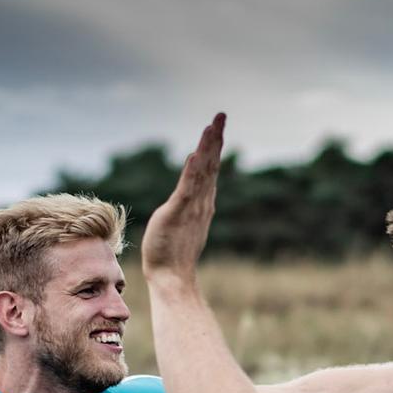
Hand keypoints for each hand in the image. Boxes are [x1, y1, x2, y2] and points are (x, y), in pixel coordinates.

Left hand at [141, 113, 225, 281]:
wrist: (172, 276)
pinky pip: (187, 189)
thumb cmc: (173, 253)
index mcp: (201, 202)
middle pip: (211, 165)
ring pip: (202, 172)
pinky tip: (194, 155)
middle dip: (215, 139)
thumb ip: (188, 207)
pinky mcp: (178, 213)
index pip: (209, 169)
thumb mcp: (183, 223)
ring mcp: (191, 207)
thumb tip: (190, 198)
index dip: (213, 147)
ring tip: (212, 126)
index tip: (217, 126)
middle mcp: (201, 202)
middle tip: (221, 116)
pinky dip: (192, 171)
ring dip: (207, 148)